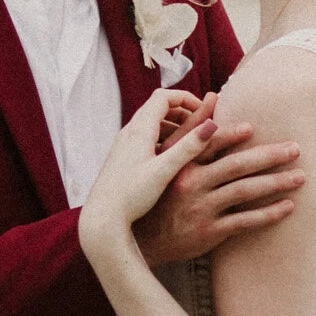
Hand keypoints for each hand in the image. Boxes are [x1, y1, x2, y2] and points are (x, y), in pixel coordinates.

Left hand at [80, 89, 214, 268]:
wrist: (103, 218)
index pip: (163, 97)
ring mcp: (123, 145)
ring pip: (150, 123)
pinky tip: (170, 159)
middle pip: (157, 107)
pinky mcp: (121, 158)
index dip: (186, 98)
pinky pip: (144, 138)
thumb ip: (188, 147)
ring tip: (189, 142)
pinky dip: (161, 139)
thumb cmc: (132, 196)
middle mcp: (128, 132)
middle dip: (181, 111)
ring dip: (172, 125)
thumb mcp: (165, 170)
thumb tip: (212, 124)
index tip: (204, 111)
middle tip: (200, 126)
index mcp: (139, 130)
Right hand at [134, 113, 304, 270]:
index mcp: (182, 164)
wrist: (147, 238)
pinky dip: (268, 214)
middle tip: (296, 149)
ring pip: (244, 192)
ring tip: (301, 177)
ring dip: (275, 183)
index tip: (255, 127)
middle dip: (268, 157)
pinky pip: (244, 222)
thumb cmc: (162, 190)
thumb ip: (192, 128)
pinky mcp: (210, 232)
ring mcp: (202, 209)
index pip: (210, 145)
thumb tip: (213, 96)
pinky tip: (288, 207)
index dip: (231, 135)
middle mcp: (192, 185)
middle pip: (235, 166)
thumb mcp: (169, 158)